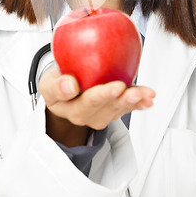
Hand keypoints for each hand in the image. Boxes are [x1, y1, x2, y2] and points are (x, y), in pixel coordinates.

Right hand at [39, 66, 155, 144]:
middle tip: (128, 90)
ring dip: (132, 101)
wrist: (66, 88)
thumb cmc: (58, 82)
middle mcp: (85, 114)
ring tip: (145, 94)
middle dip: (117, 99)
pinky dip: (139, 102)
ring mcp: (100, 114)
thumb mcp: (47, 82)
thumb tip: (70, 85)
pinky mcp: (113, 109)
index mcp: (68, 107)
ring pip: (118, 108)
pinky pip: (127, 106)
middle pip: (103, 107)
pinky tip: (148, 98)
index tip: (103, 86)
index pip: (81, 102)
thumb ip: (55, 85)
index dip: (97, 95)